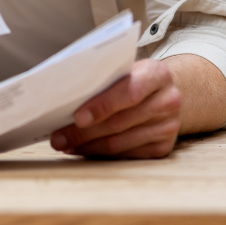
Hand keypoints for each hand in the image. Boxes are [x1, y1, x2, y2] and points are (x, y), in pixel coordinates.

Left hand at [50, 58, 181, 158]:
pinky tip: (82, 149)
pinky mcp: (163, 147)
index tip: (77, 117)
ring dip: (88, 146)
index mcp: (158, 74)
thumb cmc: (134, 77)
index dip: (102, 106)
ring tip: (64, 145)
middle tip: (57, 138)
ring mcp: (168, 126)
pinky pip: (126, 155)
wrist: (165, 92)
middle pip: (119, 122)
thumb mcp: (125, 69)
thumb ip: (104, 78)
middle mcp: (168, 101)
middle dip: (84, 132)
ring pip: (120, 143)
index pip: (129, 92)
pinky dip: (100, 154)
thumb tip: (65, 98)